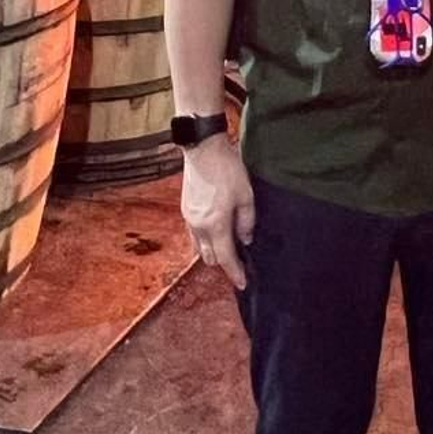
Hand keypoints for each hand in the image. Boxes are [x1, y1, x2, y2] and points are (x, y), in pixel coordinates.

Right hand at [181, 134, 255, 289]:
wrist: (203, 149)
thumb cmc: (227, 170)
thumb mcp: (246, 195)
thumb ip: (247, 221)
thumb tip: (245, 240)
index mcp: (215, 224)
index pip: (226, 258)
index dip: (235, 273)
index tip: (243, 283)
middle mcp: (199, 226)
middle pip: (210, 257)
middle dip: (224, 264)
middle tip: (239, 261)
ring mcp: (189, 219)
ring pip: (199, 248)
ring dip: (213, 252)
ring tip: (228, 247)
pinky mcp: (185, 210)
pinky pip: (193, 235)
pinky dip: (204, 241)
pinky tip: (215, 234)